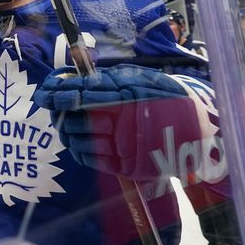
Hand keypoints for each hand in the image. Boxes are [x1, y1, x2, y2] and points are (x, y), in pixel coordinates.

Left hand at [33, 64, 195, 178]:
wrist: (198, 132)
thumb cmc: (166, 99)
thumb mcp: (142, 81)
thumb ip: (110, 81)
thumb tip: (78, 78)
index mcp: (129, 99)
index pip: (84, 96)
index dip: (62, 94)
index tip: (46, 92)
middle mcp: (125, 124)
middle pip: (79, 120)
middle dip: (61, 115)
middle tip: (54, 109)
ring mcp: (125, 147)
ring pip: (81, 141)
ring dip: (67, 133)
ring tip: (64, 126)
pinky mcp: (126, 166)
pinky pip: (92, 159)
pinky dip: (78, 150)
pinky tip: (76, 142)